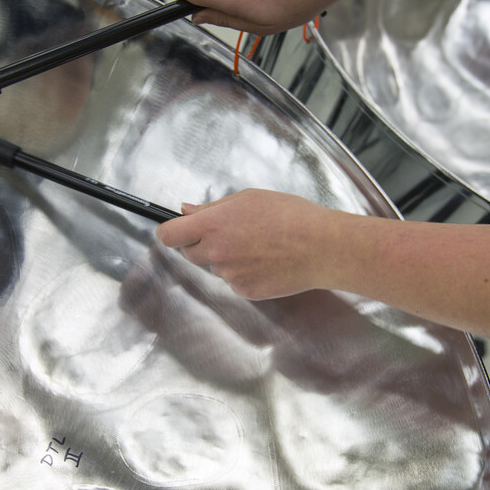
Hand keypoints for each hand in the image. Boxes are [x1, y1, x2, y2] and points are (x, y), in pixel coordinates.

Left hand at [154, 189, 350, 299]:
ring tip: (257, 245)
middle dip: (200, 244)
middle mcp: (216, 252)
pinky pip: (234, 281)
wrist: (321, 247)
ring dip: (226, 258)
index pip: (168, 235)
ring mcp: (230, 275)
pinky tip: (265, 261)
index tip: (174, 231)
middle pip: (189, 253)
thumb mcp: (248, 199)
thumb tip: (186, 210)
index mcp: (213, 225)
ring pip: (215, 267)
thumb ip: (212, 207)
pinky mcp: (244, 291)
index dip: (169, 232)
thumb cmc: (291, 216)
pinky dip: (244, 273)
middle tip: (227, 234)